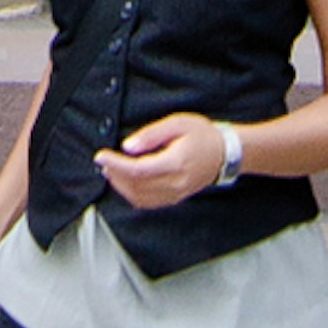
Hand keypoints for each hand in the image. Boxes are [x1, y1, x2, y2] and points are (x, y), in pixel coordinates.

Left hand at [101, 114, 225, 211]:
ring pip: (140, 198)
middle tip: (105, 161)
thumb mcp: (177, 124)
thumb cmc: (203, 136)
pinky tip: (126, 184)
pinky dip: (132, 195)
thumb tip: (128, 147)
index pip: (138, 170)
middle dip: (115, 174)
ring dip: (121, 186)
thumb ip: (151, 135)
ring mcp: (176, 193)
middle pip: (136, 186)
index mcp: (175, 163)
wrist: (225, 153)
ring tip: (112, 171)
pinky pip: (148, 203)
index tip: (102, 156)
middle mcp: (175, 183)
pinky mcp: (175, 198)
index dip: (116, 165)